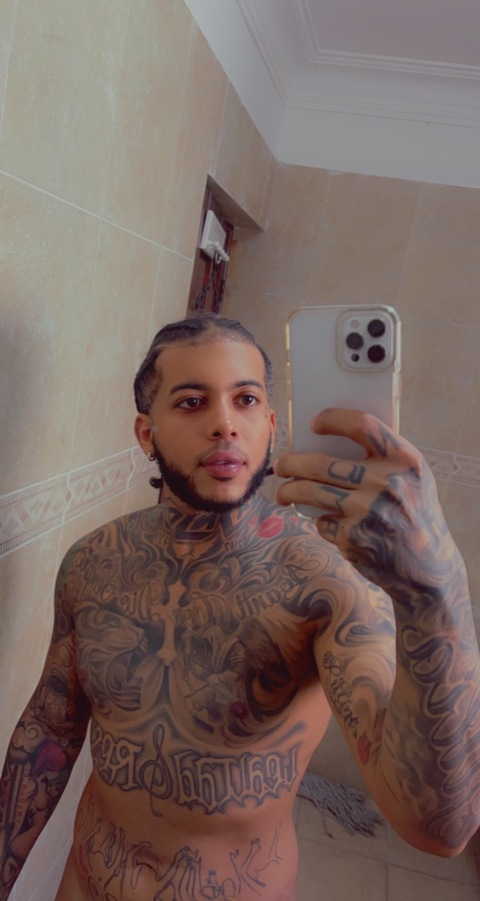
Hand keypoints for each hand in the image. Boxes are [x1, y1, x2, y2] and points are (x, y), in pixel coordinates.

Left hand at [275, 408, 457, 593]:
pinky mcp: (353, 537)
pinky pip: (322, 522)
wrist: (426, 566)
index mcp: (404, 460)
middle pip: (320, 463)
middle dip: (291, 463)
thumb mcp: (412, 478)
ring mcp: (367, 511)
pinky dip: (322, 522)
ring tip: (282, 493)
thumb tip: (326, 440)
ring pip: (310, 492)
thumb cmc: (413, 512)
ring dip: (288, 492)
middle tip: (280, 465)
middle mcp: (385, 482)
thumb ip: (382, 458)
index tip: (314, 423)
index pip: (362, 425)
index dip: (333, 419)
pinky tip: (330, 523)